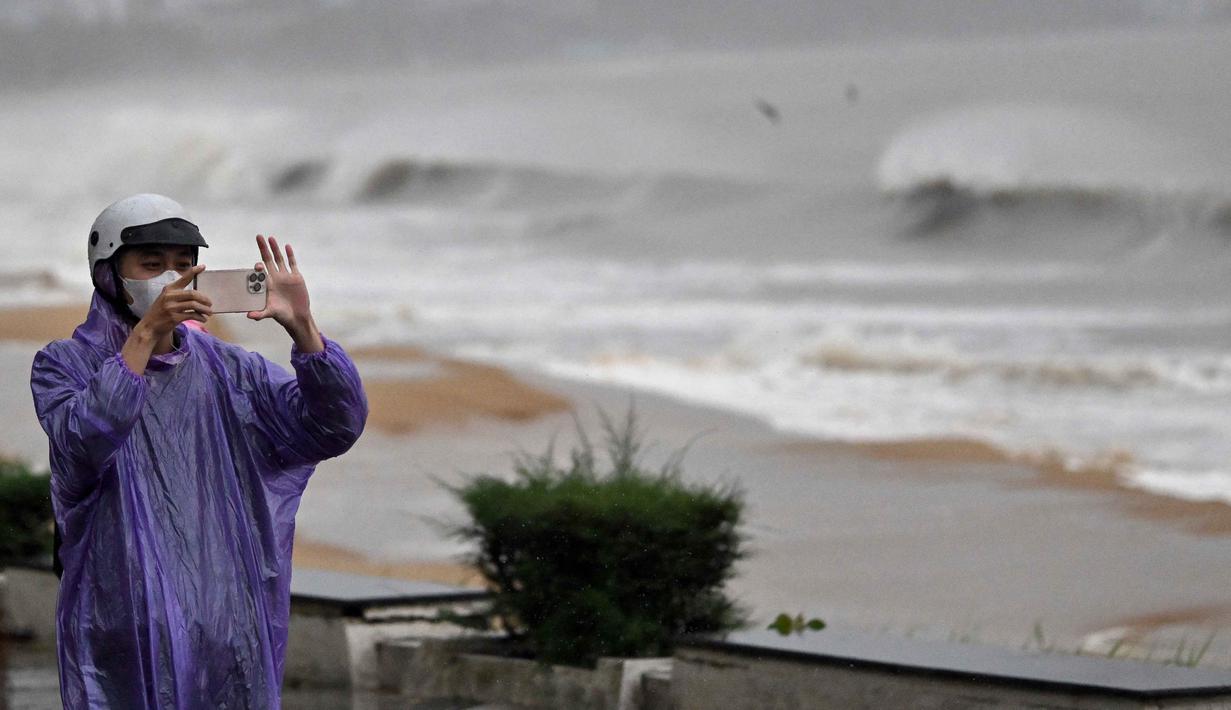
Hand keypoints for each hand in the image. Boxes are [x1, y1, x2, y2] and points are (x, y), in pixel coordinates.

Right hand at [137, 265, 211, 339]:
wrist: (150, 326)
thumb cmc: (161, 311)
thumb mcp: (167, 299)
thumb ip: (179, 295)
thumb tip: (200, 296)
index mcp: (169, 289)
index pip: (183, 278)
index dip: (193, 271)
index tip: (203, 266)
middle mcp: (169, 296)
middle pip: (193, 294)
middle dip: (204, 299)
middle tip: (210, 304)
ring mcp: (171, 307)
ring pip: (194, 305)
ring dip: (205, 309)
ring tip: (209, 312)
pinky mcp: (173, 318)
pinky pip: (192, 315)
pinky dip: (200, 317)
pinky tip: (203, 319)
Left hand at [248, 234, 323, 351]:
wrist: (297, 316)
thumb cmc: (282, 316)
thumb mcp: (270, 313)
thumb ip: (260, 314)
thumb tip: (248, 316)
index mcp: (267, 285)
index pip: (260, 272)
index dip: (258, 267)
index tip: (258, 265)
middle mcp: (275, 278)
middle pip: (268, 259)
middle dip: (263, 248)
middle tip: (258, 237)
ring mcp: (285, 276)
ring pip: (279, 259)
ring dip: (275, 248)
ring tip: (271, 238)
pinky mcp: (296, 277)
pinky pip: (292, 263)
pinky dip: (290, 255)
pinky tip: (287, 246)